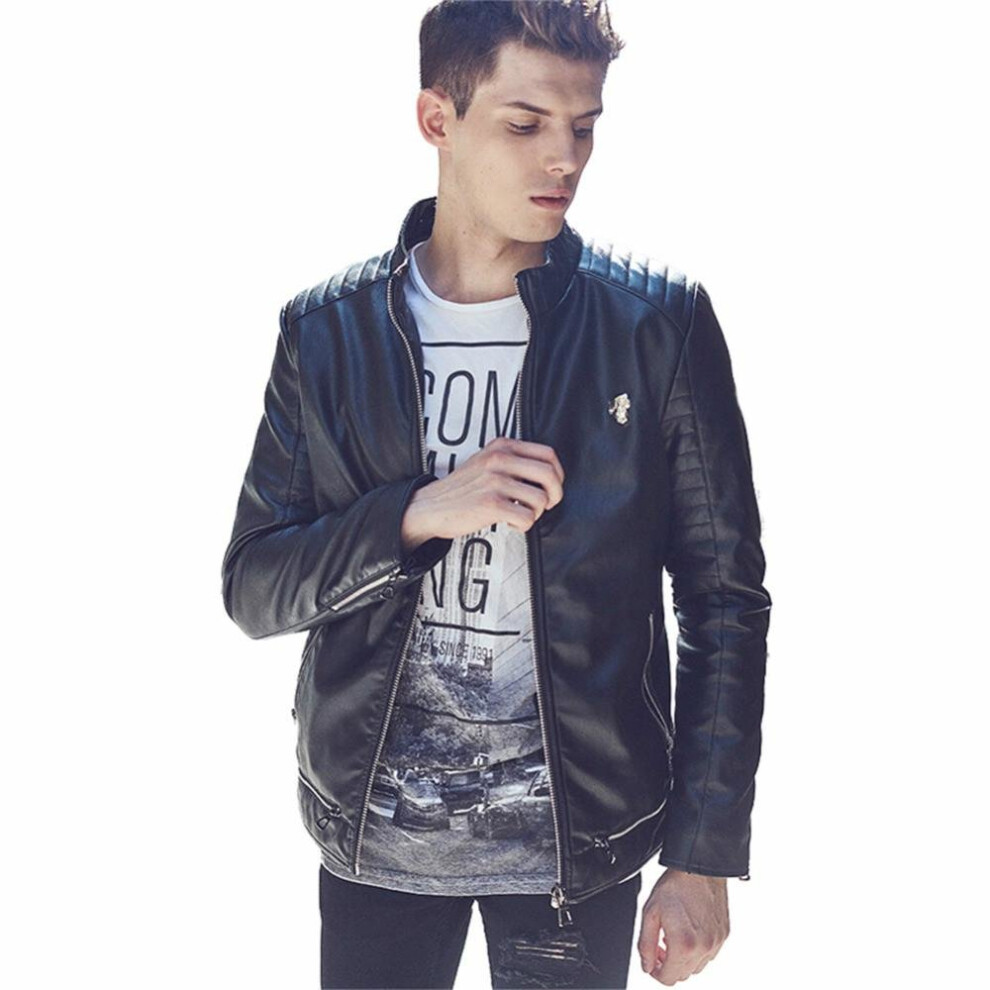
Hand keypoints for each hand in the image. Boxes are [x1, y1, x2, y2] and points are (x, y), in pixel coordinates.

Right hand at [400, 435, 564, 549]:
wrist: (431, 506)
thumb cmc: (462, 488)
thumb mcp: (486, 461)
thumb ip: (512, 460)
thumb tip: (547, 474)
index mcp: (501, 446)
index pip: (547, 454)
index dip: (558, 473)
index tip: (552, 486)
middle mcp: (499, 460)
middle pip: (549, 475)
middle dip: (554, 495)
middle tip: (545, 504)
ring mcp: (494, 481)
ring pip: (540, 499)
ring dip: (535, 513)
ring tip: (520, 514)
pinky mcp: (490, 504)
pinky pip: (526, 517)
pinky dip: (522, 525)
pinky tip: (509, 522)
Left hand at [638, 869, 729, 983]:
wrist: (699, 869)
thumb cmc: (675, 886)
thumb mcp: (650, 913)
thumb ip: (646, 944)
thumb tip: (647, 965)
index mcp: (684, 945)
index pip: (669, 979)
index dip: (656, 972)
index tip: (652, 961)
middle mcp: (704, 948)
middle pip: (683, 975)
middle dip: (668, 964)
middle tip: (660, 945)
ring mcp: (716, 942)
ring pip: (696, 967)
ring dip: (683, 958)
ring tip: (674, 936)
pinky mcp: (724, 935)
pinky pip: (709, 954)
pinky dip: (697, 950)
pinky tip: (688, 931)